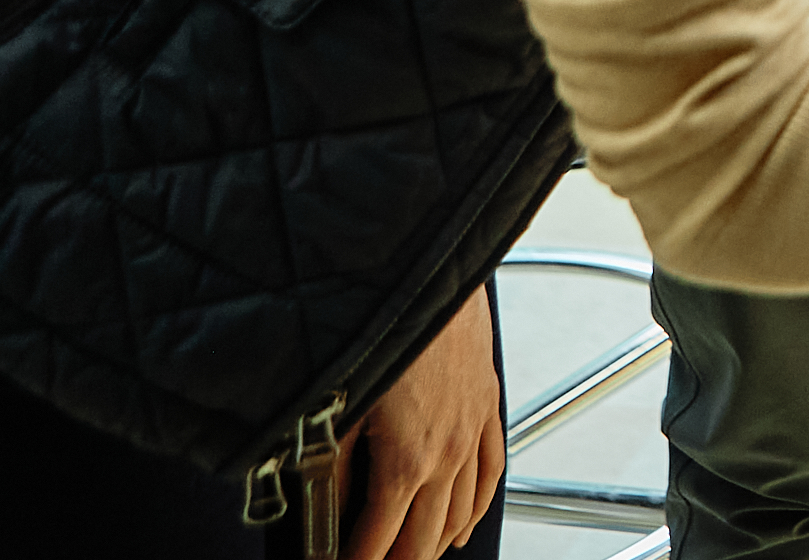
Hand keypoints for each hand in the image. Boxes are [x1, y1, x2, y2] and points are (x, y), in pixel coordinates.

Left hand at [345, 285, 503, 559]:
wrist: (433, 277)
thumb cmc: (388, 331)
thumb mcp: (340, 405)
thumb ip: (329, 464)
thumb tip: (317, 507)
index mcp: (406, 460)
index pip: (378, 540)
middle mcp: (446, 456)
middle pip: (424, 540)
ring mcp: (472, 435)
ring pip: (459, 516)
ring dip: (435, 546)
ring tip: (413, 559)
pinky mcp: (486, 411)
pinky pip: (490, 476)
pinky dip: (476, 510)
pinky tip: (462, 526)